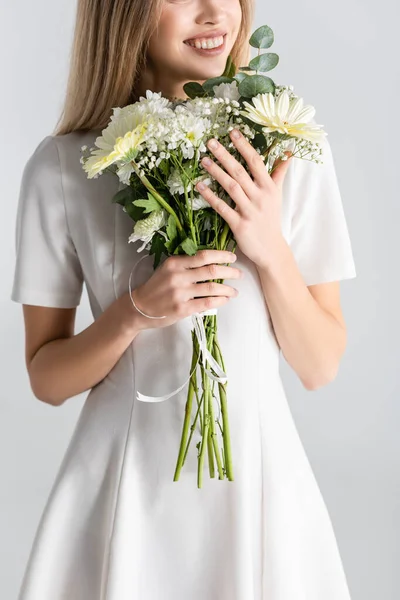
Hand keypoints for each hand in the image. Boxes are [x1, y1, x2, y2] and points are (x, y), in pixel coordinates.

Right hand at [129, 250, 243, 330]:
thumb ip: (186, 264)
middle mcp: (178, 276)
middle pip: (212, 270)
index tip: (233, 257)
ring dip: (228, 289)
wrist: (140, 307)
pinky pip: (207, 303)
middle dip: (230, 272)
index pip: (204, 255)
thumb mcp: (168, 269)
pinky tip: (225, 300)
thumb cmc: (157, 287)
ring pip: (212, 287)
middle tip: (239, 274)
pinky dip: (220, 301)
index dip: (222, 255)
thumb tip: (212, 261)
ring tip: (235, 291)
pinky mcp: (182, 308)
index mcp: (175, 263)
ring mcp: (180, 293)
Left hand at [196, 129, 292, 269]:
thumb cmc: (271, 219)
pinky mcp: (239, 225)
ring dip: (216, 172)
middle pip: (240, 172)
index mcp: (269, 187)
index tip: (232, 132)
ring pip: (231, 187)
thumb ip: (279, 173)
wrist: (271, 249)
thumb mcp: (277, 195)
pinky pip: (222, 208)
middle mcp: (260, 197)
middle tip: (211, 142)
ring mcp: (250, 211)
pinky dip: (210, 197)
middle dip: (225, 155)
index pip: (256, 162)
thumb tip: (288, 154)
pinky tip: (199, 186)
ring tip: (203, 160)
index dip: (244, 146)